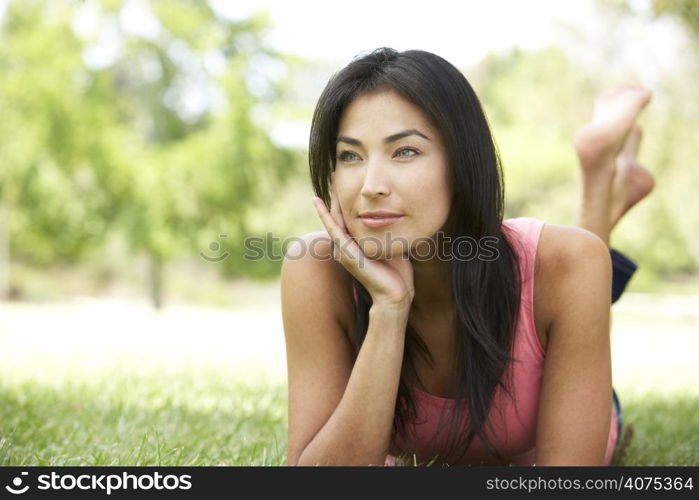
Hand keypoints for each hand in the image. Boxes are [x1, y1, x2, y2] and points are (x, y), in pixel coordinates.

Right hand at [312, 174, 414, 309]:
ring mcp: (343, 250)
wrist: (395, 295)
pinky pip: (333, 228)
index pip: (345, 217)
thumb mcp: (388, 245)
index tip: (345, 181)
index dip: (344, 199)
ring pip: (333, 218)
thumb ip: (385, 232)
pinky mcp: (346, 252)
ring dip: (330, 198)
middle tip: (334, 173)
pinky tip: (318, 201)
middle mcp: (344, 246)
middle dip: (336, 194)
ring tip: (329, 180)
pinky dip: (324, 214)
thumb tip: (393, 216)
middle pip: (337, 215)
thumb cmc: (396, 273)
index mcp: (353, 245)